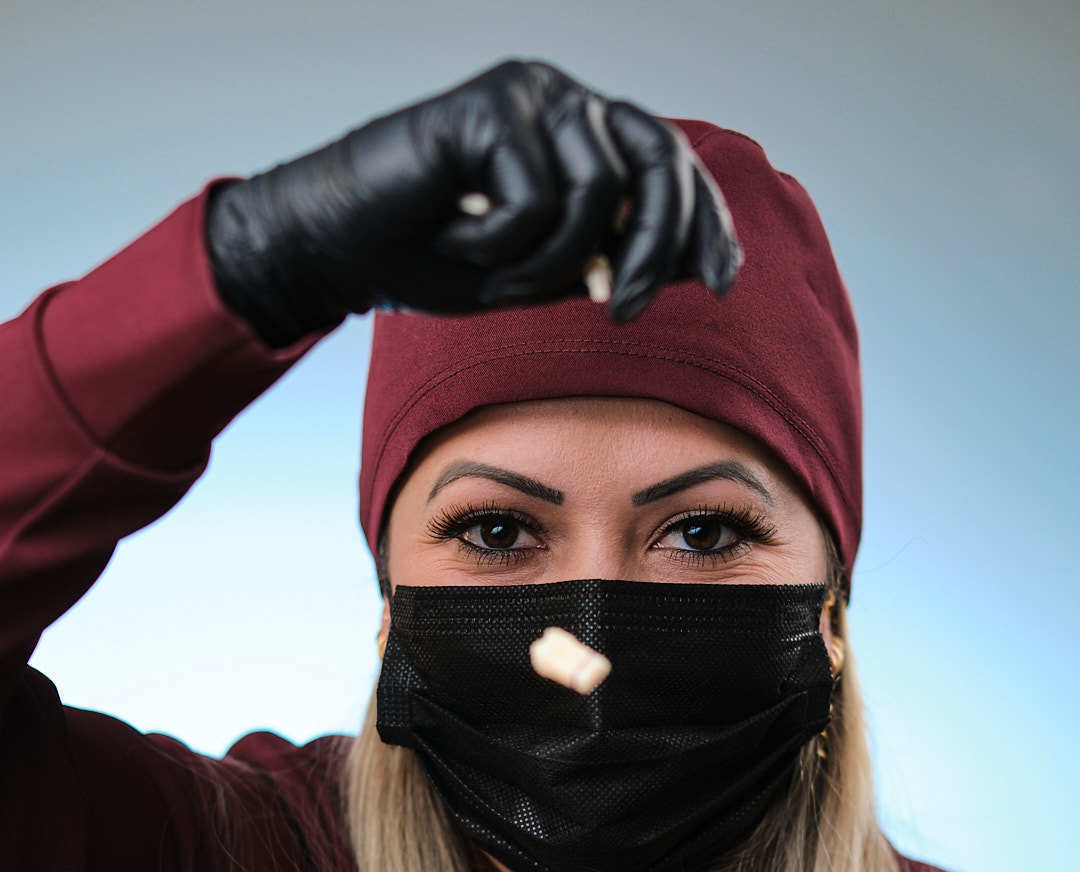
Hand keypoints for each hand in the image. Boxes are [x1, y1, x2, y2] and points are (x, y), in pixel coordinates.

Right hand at [205, 58, 742, 344]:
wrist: (346, 250)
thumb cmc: (439, 260)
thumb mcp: (545, 274)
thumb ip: (612, 261)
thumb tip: (700, 266)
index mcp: (588, 135)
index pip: (675, 165)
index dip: (706, 223)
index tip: (724, 284)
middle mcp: (567, 102)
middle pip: (661, 159)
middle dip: (657, 246)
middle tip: (624, 310)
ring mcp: (529, 95)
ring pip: (594, 194)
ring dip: (547, 262)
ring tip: (494, 272)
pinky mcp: (486, 106)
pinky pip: (532, 201)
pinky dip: (497, 245)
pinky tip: (456, 235)